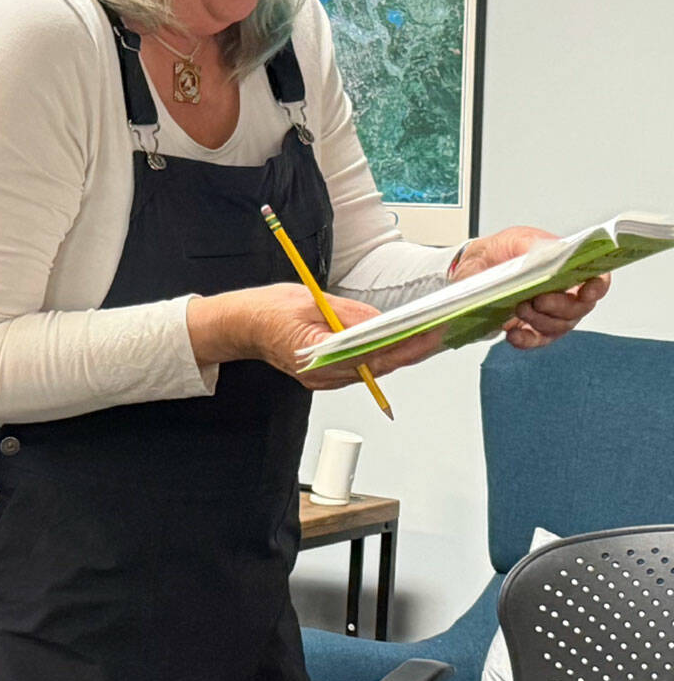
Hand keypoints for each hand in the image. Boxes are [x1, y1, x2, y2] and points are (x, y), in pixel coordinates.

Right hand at [187, 284, 445, 389]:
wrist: (243, 326)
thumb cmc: (269, 310)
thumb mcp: (313, 301)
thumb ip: (351, 314)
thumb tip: (384, 322)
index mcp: (315, 353)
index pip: (370, 353)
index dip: (403, 344)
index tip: (426, 332)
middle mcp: (321, 374)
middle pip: (376, 366)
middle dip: (409, 350)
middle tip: (437, 333)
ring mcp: (323, 379)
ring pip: (371, 371)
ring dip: (397, 355)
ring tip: (423, 336)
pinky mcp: (325, 377)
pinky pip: (360, 370)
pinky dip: (380, 358)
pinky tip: (395, 345)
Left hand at [449, 225, 609, 349]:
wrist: (473, 268)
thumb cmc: (500, 251)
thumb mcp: (514, 239)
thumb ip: (532, 245)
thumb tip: (547, 255)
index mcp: (567, 267)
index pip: (596, 279)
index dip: (597, 287)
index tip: (587, 292)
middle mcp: (564, 293)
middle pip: (578, 308)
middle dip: (559, 306)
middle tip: (538, 300)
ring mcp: (549, 314)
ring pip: (558, 326)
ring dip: (540, 320)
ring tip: (519, 308)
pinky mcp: (530, 329)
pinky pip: (535, 340)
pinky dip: (526, 340)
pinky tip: (513, 334)